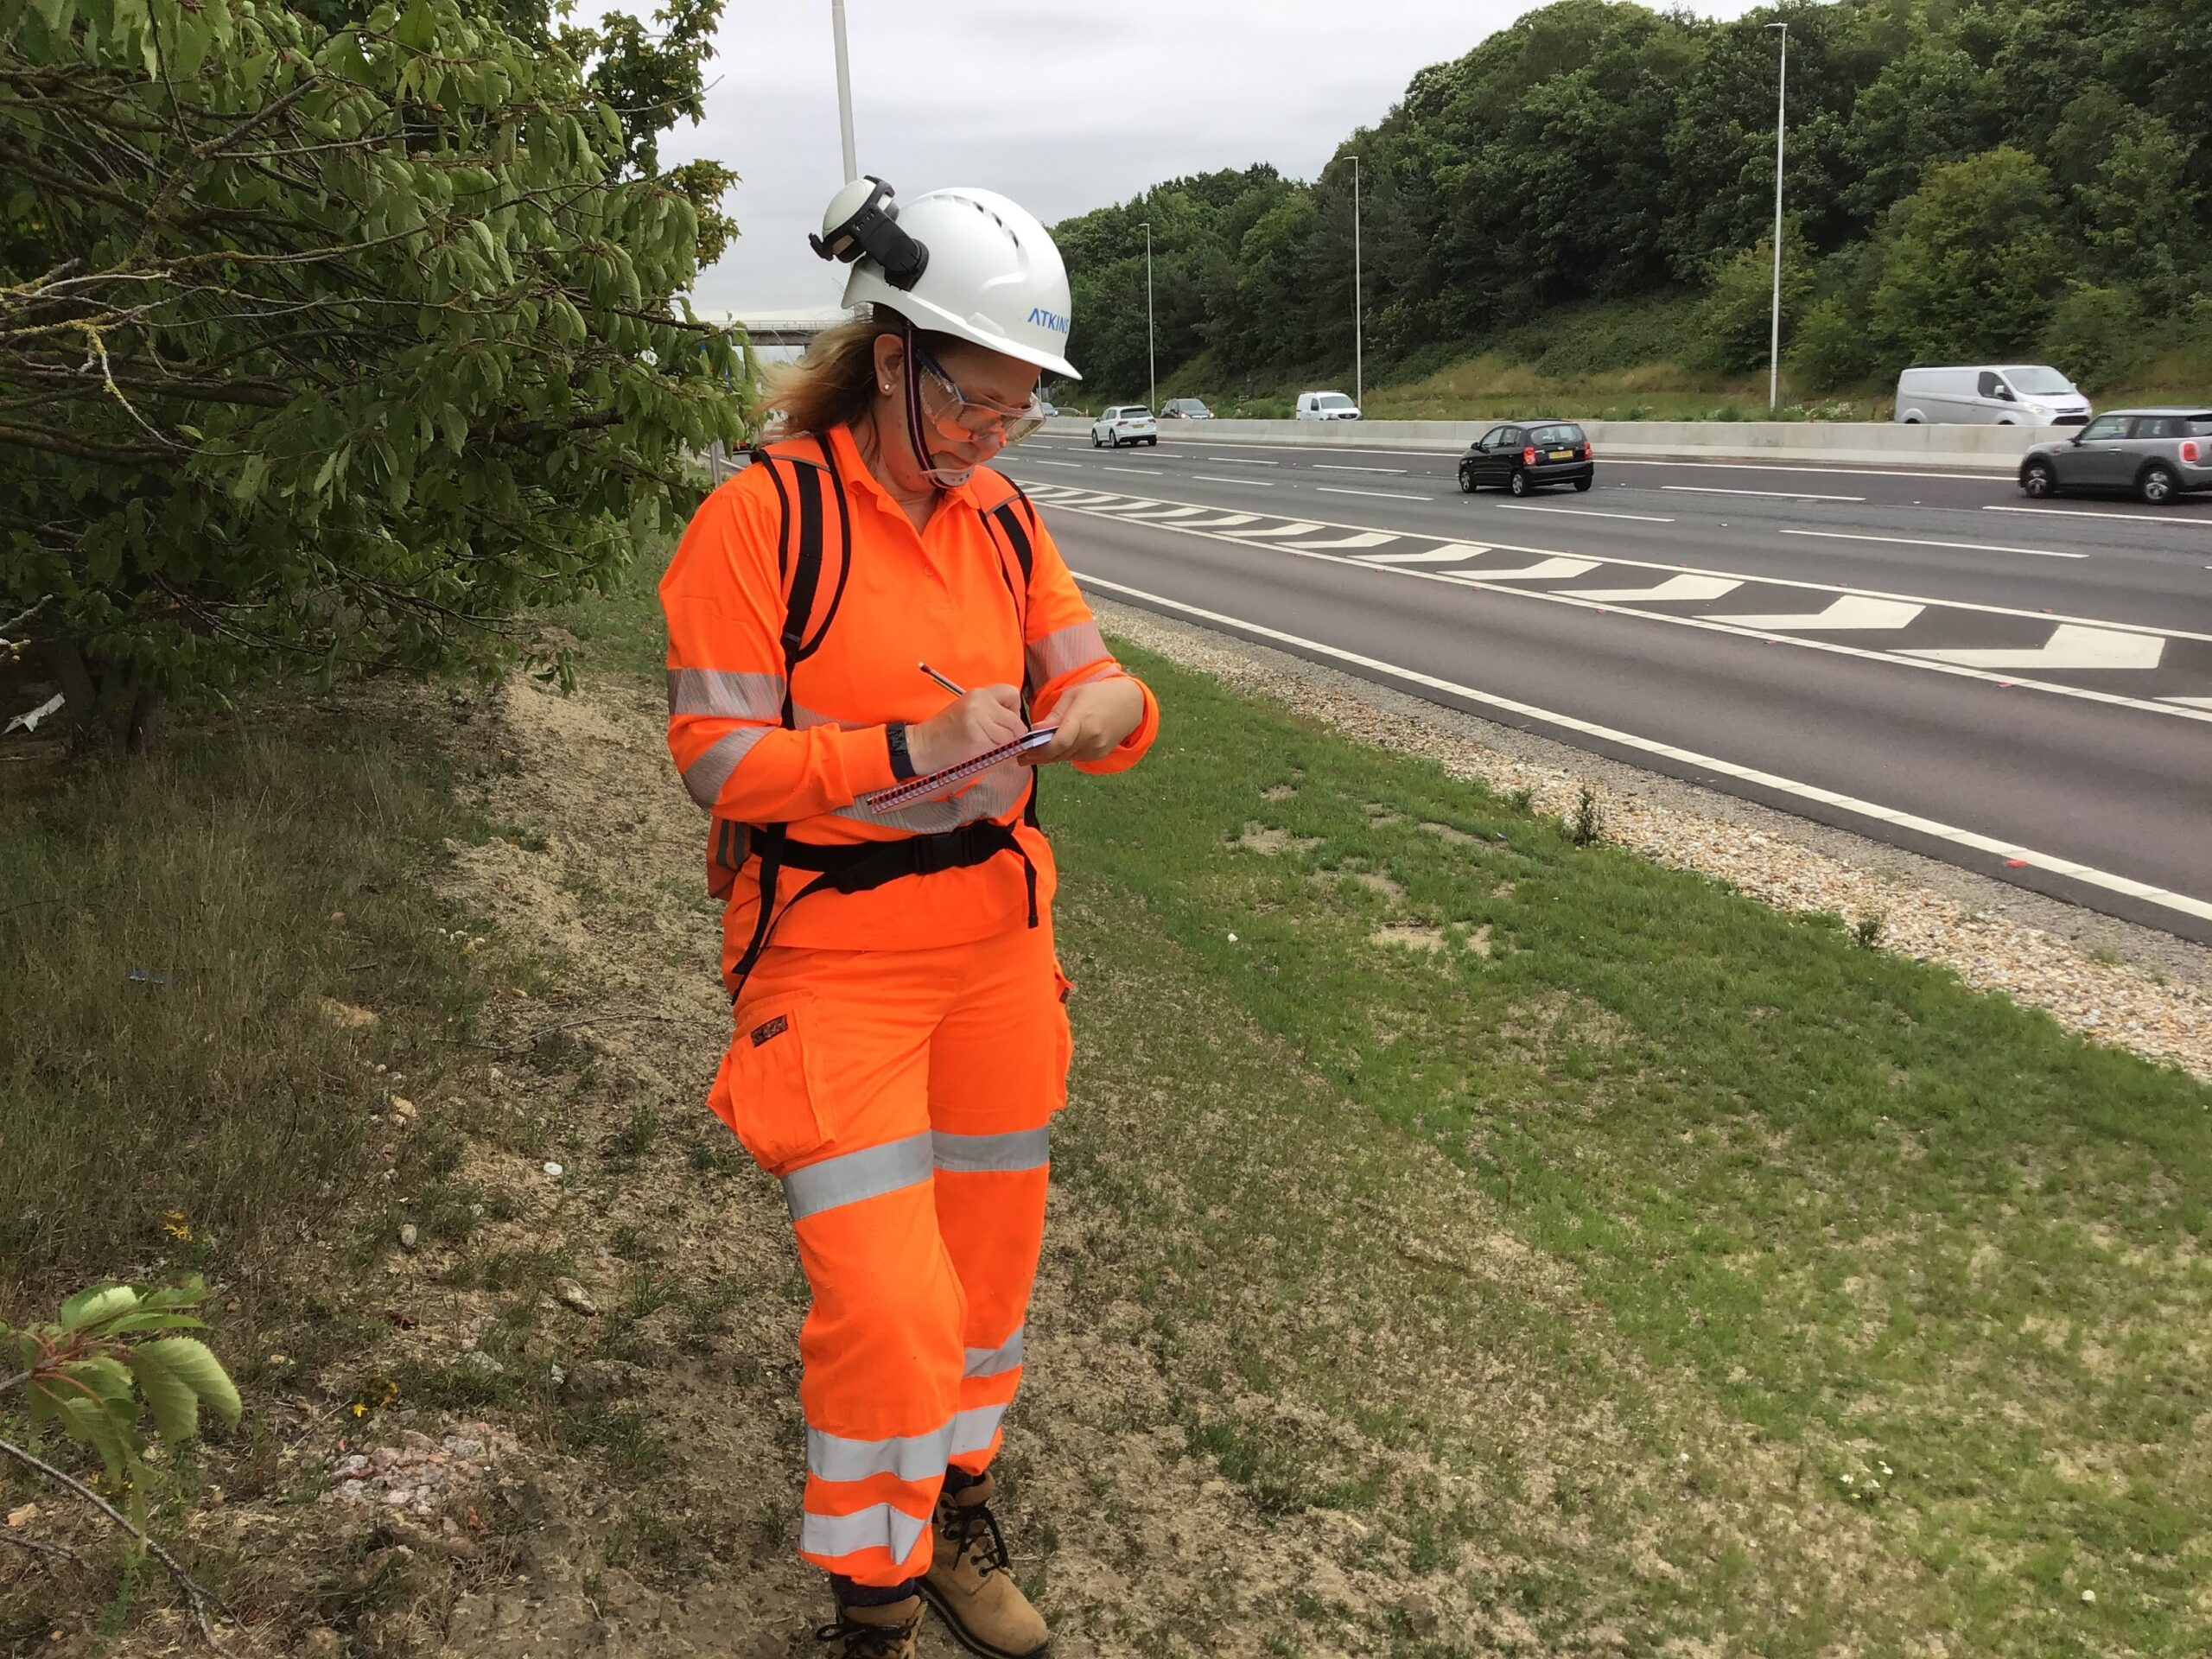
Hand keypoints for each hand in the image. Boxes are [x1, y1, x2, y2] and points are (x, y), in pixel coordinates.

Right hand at [907, 684, 1025, 775]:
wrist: (923, 746)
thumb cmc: (946, 731)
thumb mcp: (969, 710)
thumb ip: (993, 711)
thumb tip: (1020, 726)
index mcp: (979, 693)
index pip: (1013, 694)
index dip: (1013, 710)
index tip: (1003, 720)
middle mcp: (981, 703)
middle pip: (1016, 721)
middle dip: (1011, 733)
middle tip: (992, 739)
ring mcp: (981, 722)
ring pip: (1012, 737)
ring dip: (1003, 746)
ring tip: (983, 745)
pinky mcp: (980, 741)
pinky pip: (1003, 750)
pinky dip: (996, 755)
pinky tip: (980, 752)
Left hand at [1022, 676, 1144, 766]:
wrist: (1129, 704)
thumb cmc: (1098, 695)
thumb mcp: (1073, 695)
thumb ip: (1054, 715)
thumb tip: (1035, 730)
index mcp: (1083, 719)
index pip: (1058, 743)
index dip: (1039, 750)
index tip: (1024, 751)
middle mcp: (1091, 737)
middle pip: (1058, 754)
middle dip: (1039, 756)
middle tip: (1022, 756)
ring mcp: (1097, 748)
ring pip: (1065, 758)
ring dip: (1049, 756)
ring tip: (1034, 752)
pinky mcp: (1099, 754)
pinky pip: (1075, 758)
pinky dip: (1063, 755)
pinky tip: (1055, 749)